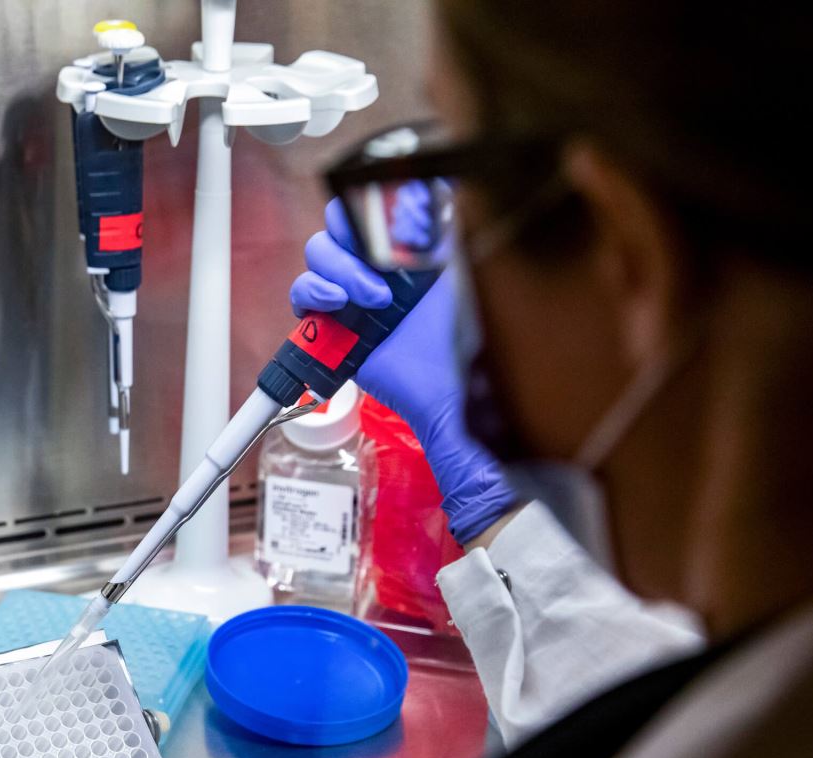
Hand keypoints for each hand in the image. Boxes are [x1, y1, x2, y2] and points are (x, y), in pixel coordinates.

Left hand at [289, 198, 518, 543]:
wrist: (504, 327)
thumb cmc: (460, 368)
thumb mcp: (444, 410)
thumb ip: (447, 452)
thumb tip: (472, 507)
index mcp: (352, 324)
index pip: (308, 302)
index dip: (315, 296)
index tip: (337, 305)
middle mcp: (361, 286)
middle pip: (319, 259)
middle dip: (337, 273)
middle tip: (371, 293)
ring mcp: (384, 251)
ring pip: (342, 226)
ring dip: (360, 238)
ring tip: (393, 255)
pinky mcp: (413, 223)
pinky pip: (384, 195)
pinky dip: (393, 197)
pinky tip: (417, 218)